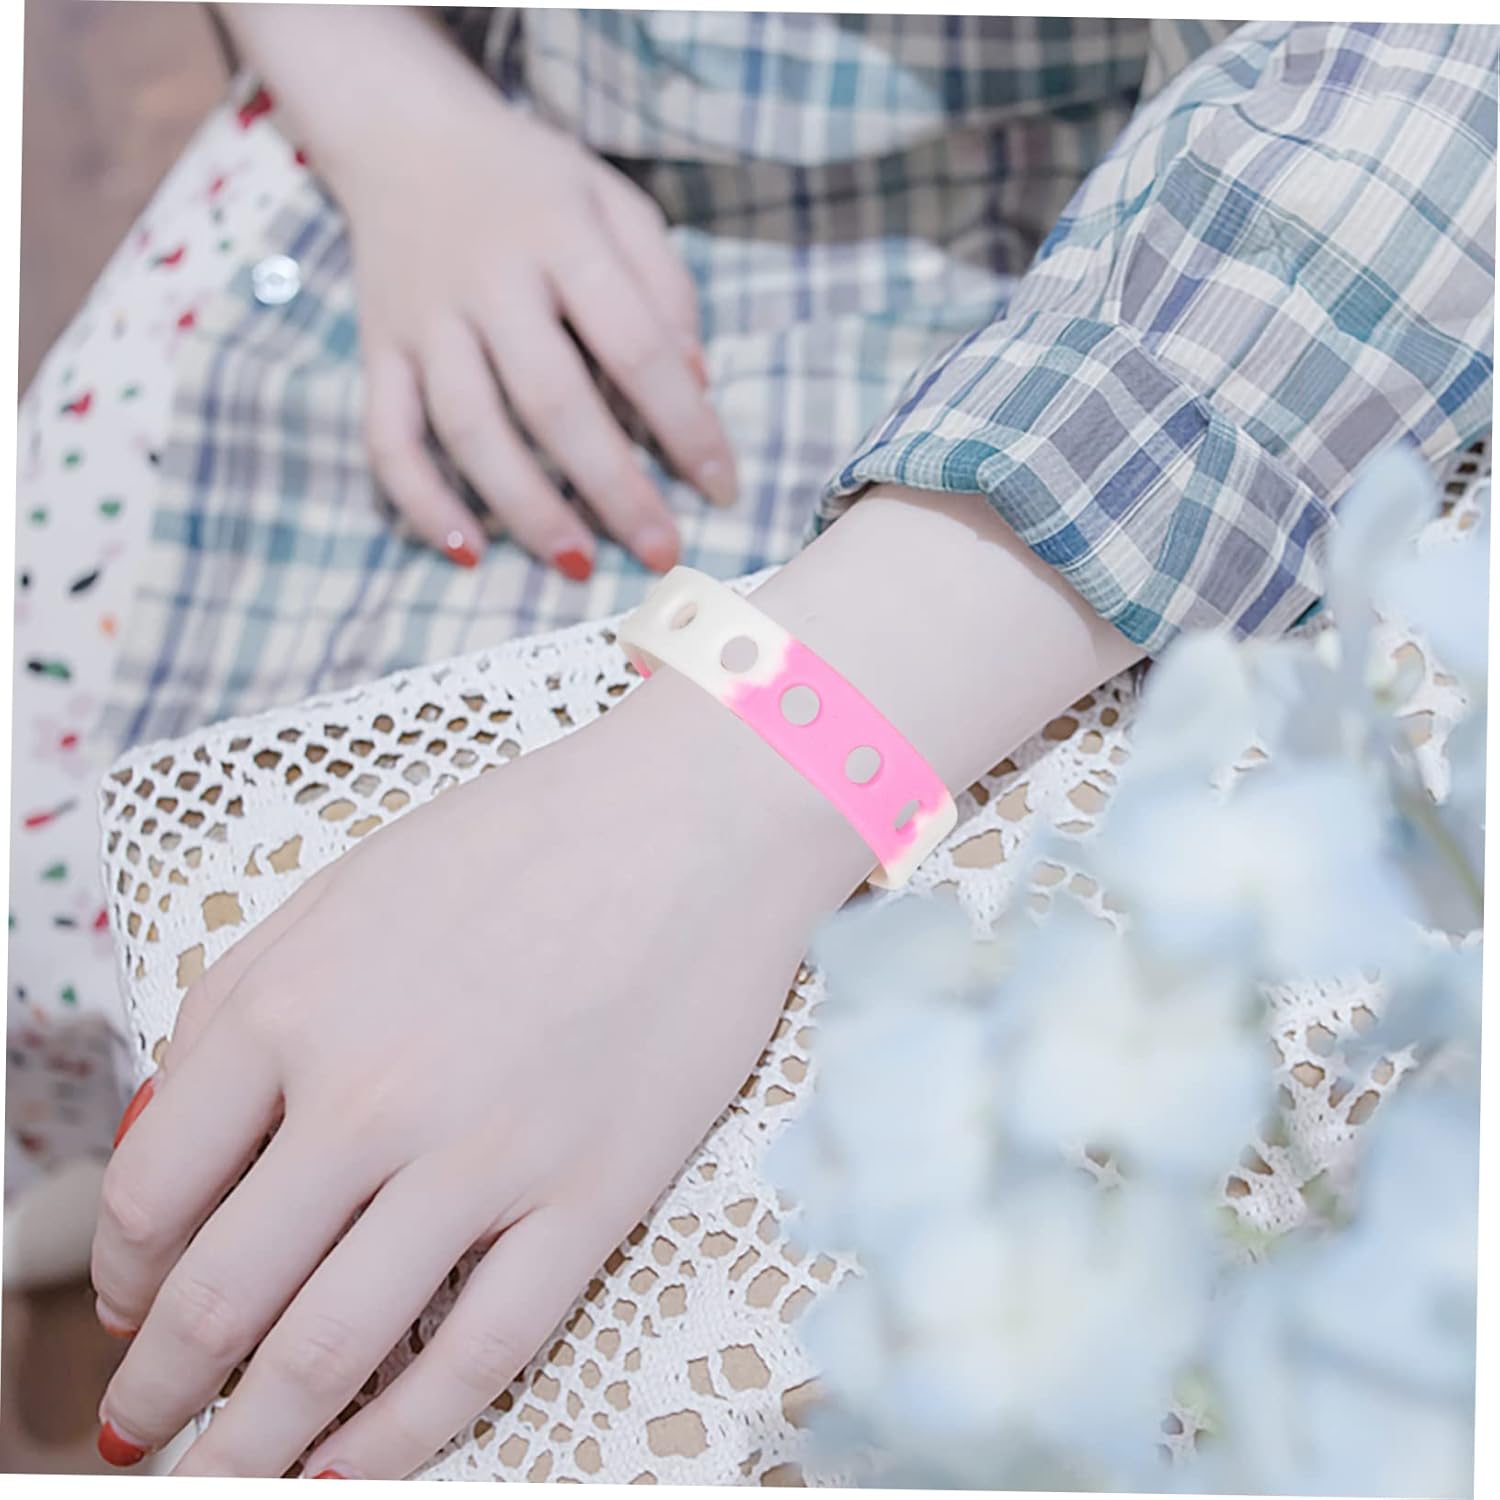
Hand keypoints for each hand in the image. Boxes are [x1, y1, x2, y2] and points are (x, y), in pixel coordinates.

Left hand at [89, 669, 864, 1478]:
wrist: (693, 820)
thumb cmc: (520, 840)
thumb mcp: (345, 891)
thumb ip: (241, 1002)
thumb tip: (177, 1136)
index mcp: (288, 1008)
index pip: (154, 1192)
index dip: (122, 1277)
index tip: (129, 1311)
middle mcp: (368, 1097)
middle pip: (223, 1297)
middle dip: (165, 1393)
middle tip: (146, 1437)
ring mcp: (483, 1157)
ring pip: (333, 1351)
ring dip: (257, 1446)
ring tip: (221, 1489)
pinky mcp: (590, 1197)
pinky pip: (478, 1353)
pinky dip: (400, 1437)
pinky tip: (354, 1471)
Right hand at [342, 89, 736, 578]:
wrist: (403, 131)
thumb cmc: (532, 183)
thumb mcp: (615, 203)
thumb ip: (663, 286)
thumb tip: (696, 382)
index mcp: (562, 240)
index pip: (636, 346)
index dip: (685, 425)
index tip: (721, 488)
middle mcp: (487, 283)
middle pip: (553, 402)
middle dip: (613, 489)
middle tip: (661, 553)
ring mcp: (424, 321)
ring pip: (469, 431)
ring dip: (525, 508)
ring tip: (577, 565)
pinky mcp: (376, 349)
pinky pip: (387, 437)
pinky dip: (419, 500)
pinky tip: (466, 549)